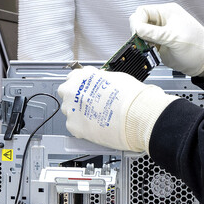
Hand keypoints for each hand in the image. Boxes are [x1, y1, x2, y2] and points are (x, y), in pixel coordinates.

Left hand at [57, 67, 174, 151]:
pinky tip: (96, 127)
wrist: (136, 115)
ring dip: (79, 114)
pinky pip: (74, 126)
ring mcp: (71, 108)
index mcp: (83, 75)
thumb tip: (102, 84)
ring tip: (96, 118)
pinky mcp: (73, 126)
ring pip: (69, 111)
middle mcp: (72, 90)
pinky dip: (82, 128)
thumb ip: (101, 81)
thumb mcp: (115, 78)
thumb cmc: (130, 96)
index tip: (85, 91)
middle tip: (91, 105)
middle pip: (67, 94)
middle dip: (76, 99)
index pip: (73, 78)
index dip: (81, 86)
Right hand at [129, 3, 203, 78]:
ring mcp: (160, 33)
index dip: (137, 22)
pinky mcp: (159, 45)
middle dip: (138, 32)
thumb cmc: (198, 46)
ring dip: (141, 41)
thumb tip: (137, 29)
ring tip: (148, 48)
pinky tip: (150, 52)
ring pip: (141, 34)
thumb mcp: (173, 38)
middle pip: (140, 22)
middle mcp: (162, 21)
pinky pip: (145, 44)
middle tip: (142, 42)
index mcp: (167, 12)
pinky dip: (144, 49)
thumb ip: (153, 32)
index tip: (137, 33)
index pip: (143, 12)